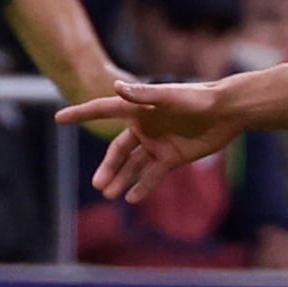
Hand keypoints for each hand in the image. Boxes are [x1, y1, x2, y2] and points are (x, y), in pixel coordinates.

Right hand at [55, 79, 240, 202]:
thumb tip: (116, 88)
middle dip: (107, 168)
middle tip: (98, 185)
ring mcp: (156, 144)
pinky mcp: (171, 157)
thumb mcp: (171, 96)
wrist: (228, 112)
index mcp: (138, 109)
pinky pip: (152, 175)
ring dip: (121, 180)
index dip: (81, 114)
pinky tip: (131, 198)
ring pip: (132, 166)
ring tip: (109, 194)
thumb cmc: (199, 98)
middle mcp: (143, 128)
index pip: (103, 111)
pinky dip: (142, 187)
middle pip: (117, 150)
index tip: (59, 118)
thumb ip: (144, 94)